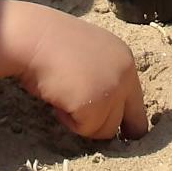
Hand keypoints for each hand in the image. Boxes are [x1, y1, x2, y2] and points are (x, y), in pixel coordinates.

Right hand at [0, 4, 147, 139]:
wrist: (32, 37)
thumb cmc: (51, 44)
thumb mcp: (89, 54)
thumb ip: (104, 76)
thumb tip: (106, 107)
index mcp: (125, 60)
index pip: (138, 102)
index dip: (128, 119)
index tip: (123, 133)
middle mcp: (125, 75)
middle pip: (132, 123)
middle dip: (111, 128)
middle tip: (91, 126)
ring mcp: (112, 90)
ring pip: (106, 130)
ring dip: (84, 122)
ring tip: (65, 97)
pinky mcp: (94, 106)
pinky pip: (85, 128)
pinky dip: (69, 121)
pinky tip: (58, 98)